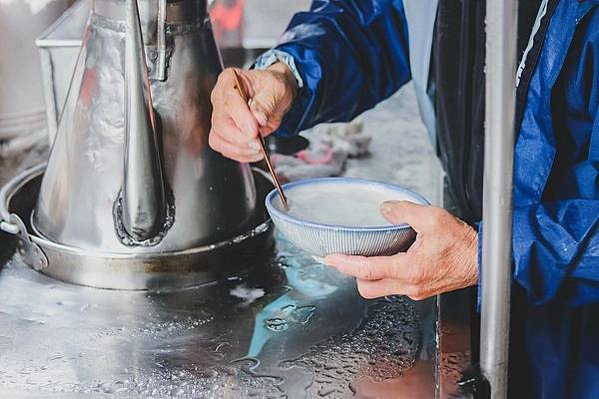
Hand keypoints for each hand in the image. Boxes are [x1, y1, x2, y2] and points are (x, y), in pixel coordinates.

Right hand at [209, 62, 297, 161]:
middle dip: (240, 138)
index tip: (255, 130)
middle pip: (220, 124)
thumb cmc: (272, 86)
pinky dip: (240, 154)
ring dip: (239, 149)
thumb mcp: (276, 88)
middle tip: (258, 143)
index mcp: (230, 80)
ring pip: (218, 139)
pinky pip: (224, 148)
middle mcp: (220, 98)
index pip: (229, 102)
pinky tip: (254, 152)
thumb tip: (258, 118)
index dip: (241, 119)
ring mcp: (219, 115)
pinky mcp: (223, 132)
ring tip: (258, 148)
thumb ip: (266, 103)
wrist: (274, 95)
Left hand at [325, 201, 477, 299]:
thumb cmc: (463, 244)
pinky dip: (386, 273)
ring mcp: (415, 290)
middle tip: (347, 257)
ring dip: (370, 274)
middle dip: (354, 274)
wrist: (484, 259)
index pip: (367, 271)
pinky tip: (391, 257)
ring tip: (367, 254)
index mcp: (410, 270)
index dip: (346, 264)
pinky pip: (395, 285)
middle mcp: (410, 285)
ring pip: (380, 288)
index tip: (331, 258)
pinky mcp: (421, 289)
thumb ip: (404, 211)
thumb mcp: (432, 218)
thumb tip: (385, 209)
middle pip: (368, 287)